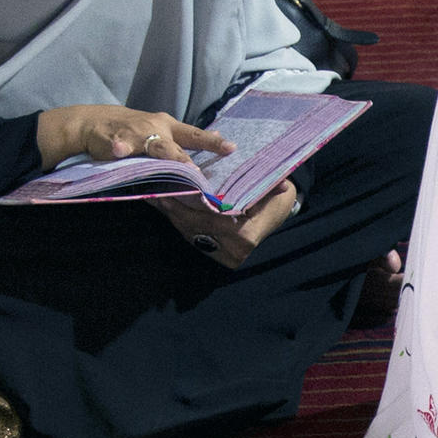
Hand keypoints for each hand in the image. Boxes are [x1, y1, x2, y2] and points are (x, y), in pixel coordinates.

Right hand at [37, 104, 235, 167]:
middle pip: (175, 144)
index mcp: (168, 127)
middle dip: (186, 158)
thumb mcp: (162, 129)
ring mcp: (135, 133)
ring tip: (174, 166)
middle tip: (198, 172)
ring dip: (164, 155)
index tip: (231, 148)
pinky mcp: (115, 139)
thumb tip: (217, 135)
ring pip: (152, 145)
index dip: (212, 142)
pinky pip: (118, 144)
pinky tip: (120, 151)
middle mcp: (155, 128)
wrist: (95, 121)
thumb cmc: (135, 129)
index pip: (194, 135)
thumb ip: (186, 137)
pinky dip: (119, 147)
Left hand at [160, 177, 299, 269]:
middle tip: (159, 184)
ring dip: (170, 210)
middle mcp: (230, 250)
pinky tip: (162, 201)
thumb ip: (270, 187)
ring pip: (187, 229)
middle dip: (175, 205)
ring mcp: (218, 253)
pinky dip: (174, 216)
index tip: (178, 184)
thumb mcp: (274, 193)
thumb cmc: (273, 200)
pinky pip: (186, 232)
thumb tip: (281, 184)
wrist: (273, 216)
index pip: (211, 218)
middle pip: (194, 224)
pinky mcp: (209, 250)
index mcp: (244, 237)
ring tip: (156, 190)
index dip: (192, 202)